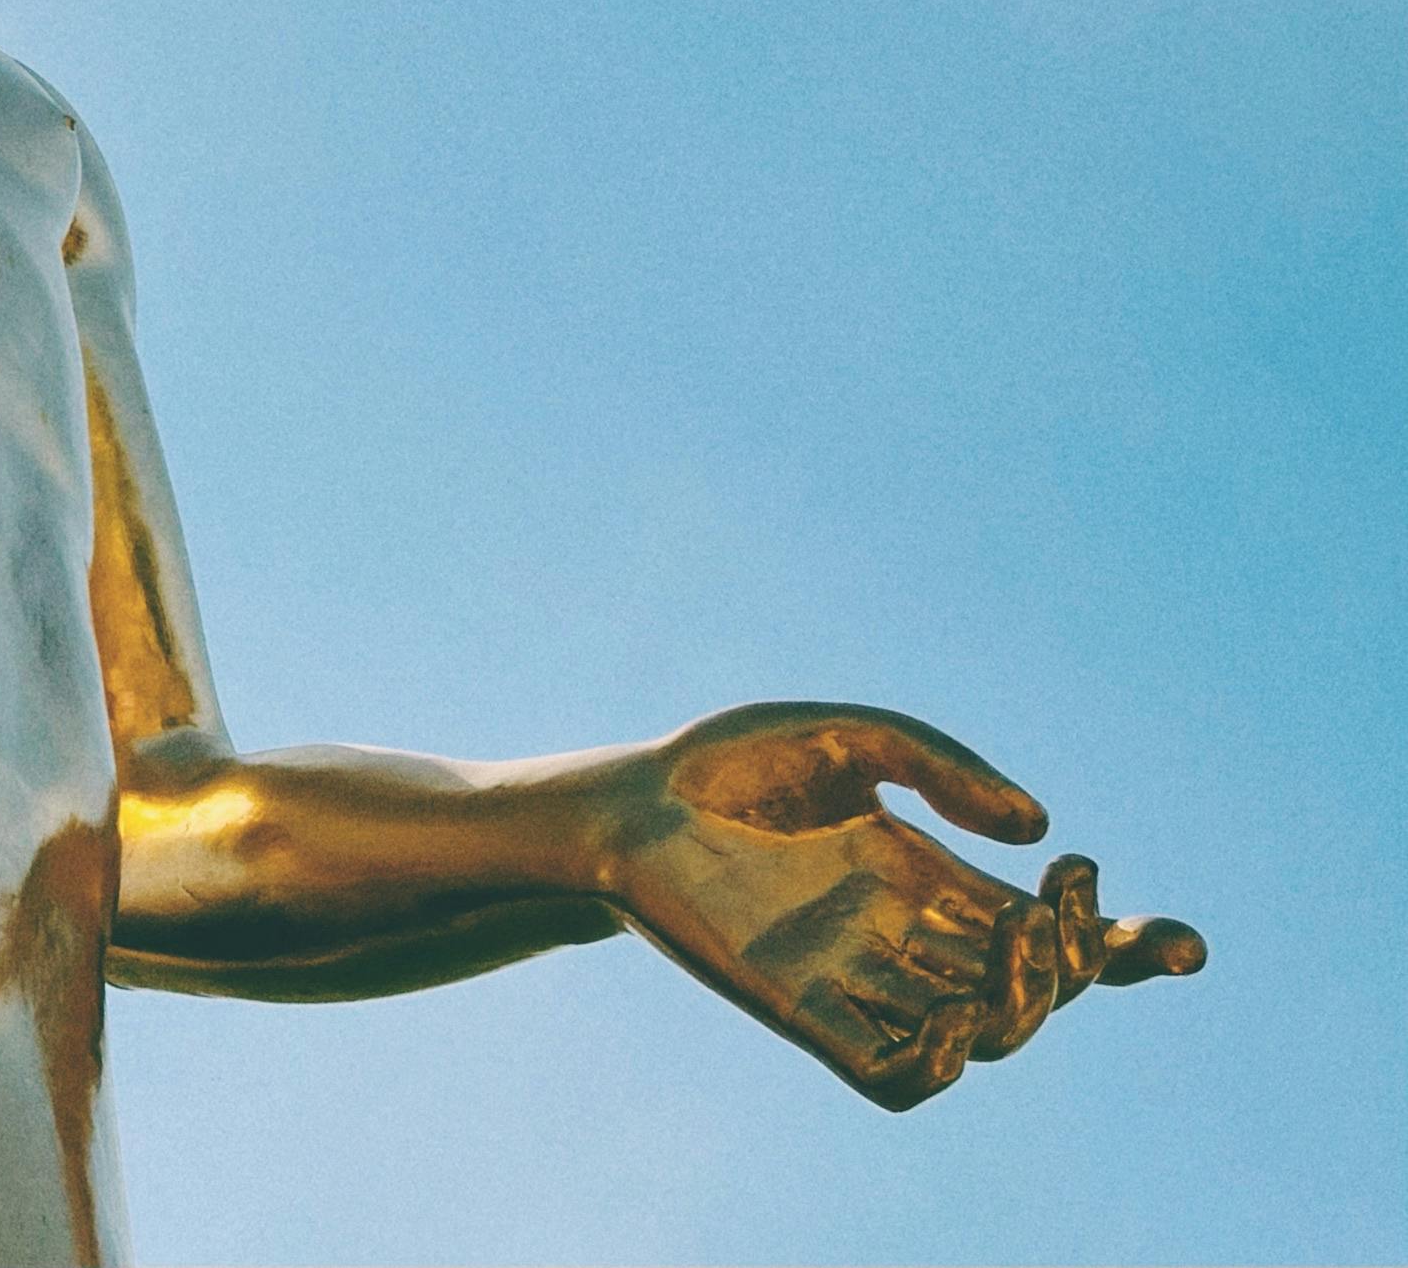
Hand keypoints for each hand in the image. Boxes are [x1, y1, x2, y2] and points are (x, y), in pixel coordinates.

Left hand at [596, 702, 1204, 1108]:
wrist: (629, 804)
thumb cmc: (729, 767)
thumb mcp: (850, 736)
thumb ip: (944, 769)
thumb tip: (1038, 831)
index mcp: (938, 880)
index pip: (1056, 934)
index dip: (1129, 949)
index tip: (1184, 943)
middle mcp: (914, 940)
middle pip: (1041, 992)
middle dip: (1083, 966)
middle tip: (1059, 909)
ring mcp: (865, 982)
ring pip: (986, 1037)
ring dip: (1026, 1004)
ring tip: (1016, 934)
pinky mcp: (808, 1015)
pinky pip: (894, 1076)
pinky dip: (936, 1064)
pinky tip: (948, 1017)